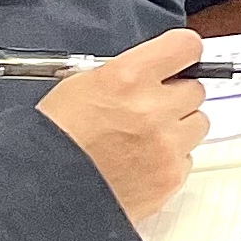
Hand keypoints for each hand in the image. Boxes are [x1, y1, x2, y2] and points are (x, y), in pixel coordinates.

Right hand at [37, 28, 211, 221]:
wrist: (42, 192)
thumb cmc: (53, 140)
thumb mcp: (80, 86)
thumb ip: (127, 72)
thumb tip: (155, 67)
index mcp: (128, 78)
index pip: (185, 47)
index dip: (182, 53)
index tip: (179, 59)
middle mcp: (152, 109)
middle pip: (195, 89)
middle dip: (174, 96)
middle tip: (148, 109)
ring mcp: (165, 145)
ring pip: (197, 123)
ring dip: (177, 128)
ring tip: (143, 139)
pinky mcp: (170, 176)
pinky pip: (186, 158)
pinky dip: (170, 159)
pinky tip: (140, 163)